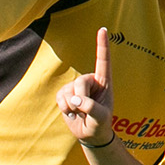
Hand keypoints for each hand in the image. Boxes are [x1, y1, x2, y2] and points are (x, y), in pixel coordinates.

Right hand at [59, 28, 115, 145]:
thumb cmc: (100, 124)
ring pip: (69, 90)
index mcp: (104, 82)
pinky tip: (71, 112)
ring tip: (81, 113)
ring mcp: (77, 87)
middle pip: (80, 82)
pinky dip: (64, 107)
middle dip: (81, 99)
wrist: (90, 134)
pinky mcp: (66, 93)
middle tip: (85, 112)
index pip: (103, 61)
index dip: (102, 45)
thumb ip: (92, 108)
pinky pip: (60, 96)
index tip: (103, 29)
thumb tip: (76, 100)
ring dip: (72, 106)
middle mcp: (91, 81)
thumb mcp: (101, 118)